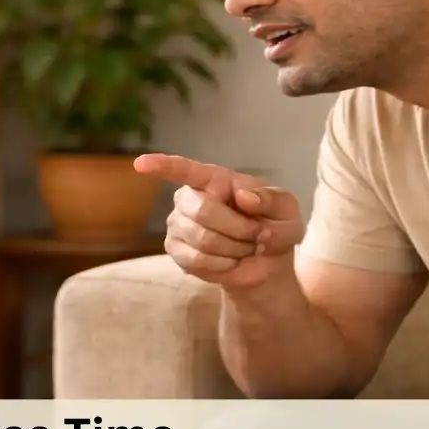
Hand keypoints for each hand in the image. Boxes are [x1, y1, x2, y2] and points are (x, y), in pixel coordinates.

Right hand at [134, 153, 304, 290]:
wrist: (264, 262)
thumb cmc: (274, 226)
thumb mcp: (287, 211)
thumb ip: (272, 200)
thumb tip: (244, 196)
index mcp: (214, 180)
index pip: (185, 170)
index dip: (163, 165)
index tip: (140, 164)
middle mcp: (188, 198)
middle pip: (203, 211)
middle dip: (239, 229)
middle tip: (257, 236)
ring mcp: (178, 224)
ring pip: (203, 240)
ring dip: (235, 249)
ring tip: (246, 249)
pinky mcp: (175, 250)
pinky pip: (197, 260)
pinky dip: (223, 264)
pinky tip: (230, 260)